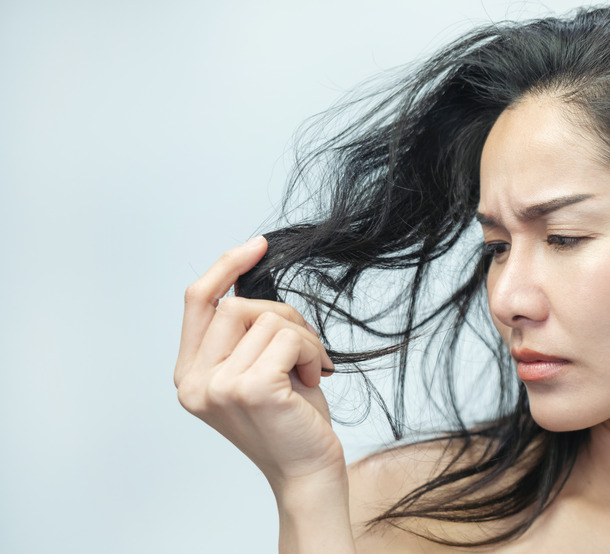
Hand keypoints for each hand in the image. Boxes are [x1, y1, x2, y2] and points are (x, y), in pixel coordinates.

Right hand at [174, 236, 346, 490]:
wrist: (308, 470)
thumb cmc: (290, 420)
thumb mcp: (259, 368)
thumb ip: (245, 332)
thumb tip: (248, 277)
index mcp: (190, 375)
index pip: (197, 302)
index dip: (225, 267)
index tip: (257, 246)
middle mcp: (195, 382)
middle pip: (238, 306)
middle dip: (284, 316)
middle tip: (306, 350)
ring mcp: (218, 386)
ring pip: (267, 319)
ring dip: (303, 338)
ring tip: (309, 371)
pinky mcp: (250, 388)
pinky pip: (288, 338)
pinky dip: (312, 351)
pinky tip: (314, 379)